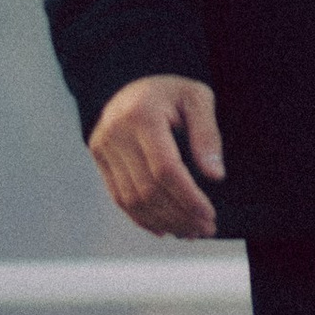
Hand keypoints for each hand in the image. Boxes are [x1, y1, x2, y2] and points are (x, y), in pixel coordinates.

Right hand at [88, 75, 225, 239]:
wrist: (132, 83)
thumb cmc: (170, 91)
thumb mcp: (197, 98)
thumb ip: (207, 134)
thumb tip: (215, 175)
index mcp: (142, 115)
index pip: (165, 169)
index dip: (188, 197)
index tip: (209, 215)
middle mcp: (116, 133)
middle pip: (148, 189)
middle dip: (179, 215)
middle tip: (205, 229)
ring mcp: (103, 147)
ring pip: (132, 200)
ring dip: (163, 222)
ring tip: (189, 231)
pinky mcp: (99, 159)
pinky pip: (119, 198)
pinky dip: (142, 218)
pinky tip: (164, 228)